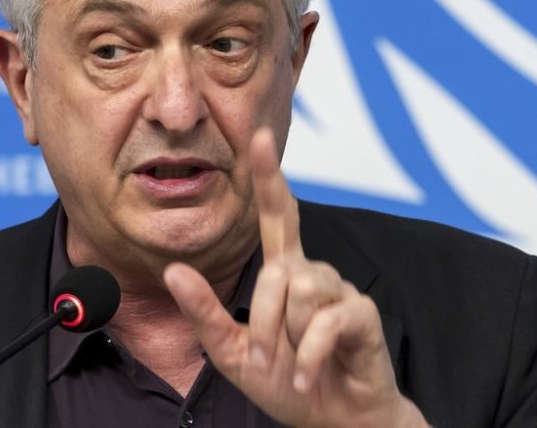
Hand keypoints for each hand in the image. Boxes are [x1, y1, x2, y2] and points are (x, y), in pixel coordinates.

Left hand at [164, 128, 426, 427]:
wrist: (328, 420)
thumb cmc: (282, 380)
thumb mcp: (229, 351)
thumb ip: (203, 311)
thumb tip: (174, 270)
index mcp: (282, 271)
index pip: (277, 215)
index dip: (270, 177)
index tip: (261, 137)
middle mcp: (311, 272)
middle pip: (278, 268)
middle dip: (262, 320)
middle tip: (261, 358)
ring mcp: (339, 291)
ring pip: (301, 291)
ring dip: (284, 338)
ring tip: (291, 365)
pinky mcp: (361, 315)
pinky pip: (325, 323)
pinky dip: (307, 356)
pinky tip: (306, 377)